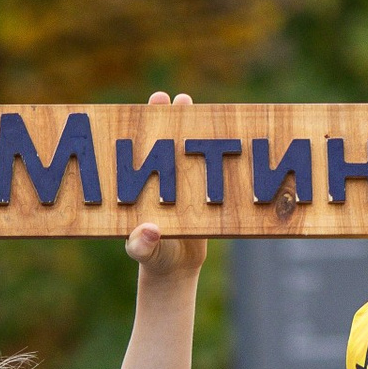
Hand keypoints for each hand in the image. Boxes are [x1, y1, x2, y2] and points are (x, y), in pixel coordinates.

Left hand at [125, 90, 206, 284]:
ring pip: (186, 150)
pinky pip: (209, 170)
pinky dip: (216, 156)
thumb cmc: (153, 260)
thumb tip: (149, 230)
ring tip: (191, 102)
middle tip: (176, 98)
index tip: (148, 107)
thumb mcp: (145, 253)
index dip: (144, 126)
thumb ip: (142, 245)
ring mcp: (180, 182)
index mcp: (141, 186)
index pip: (140, 151)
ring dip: (192, 128)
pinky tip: (227, 138)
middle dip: (168, 117)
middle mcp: (160, 179)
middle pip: (163, 142)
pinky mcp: (200, 191)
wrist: (175, 270)